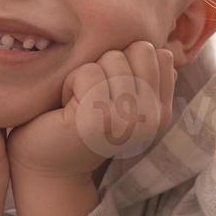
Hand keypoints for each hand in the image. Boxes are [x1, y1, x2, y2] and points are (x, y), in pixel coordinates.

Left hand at [7, 42, 174, 181]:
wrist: (51, 166)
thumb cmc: (82, 121)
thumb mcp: (122, 97)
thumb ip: (144, 76)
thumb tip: (165, 52)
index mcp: (161, 111)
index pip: (159, 54)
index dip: (129, 60)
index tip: (113, 90)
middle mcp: (152, 118)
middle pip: (140, 49)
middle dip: (110, 62)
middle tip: (94, 94)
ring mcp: (129, 120)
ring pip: (113, 58)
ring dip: (87, 74)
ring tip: (81, 102)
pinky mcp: (101, 120)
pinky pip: (88, 72)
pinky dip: (70, 83)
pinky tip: (68, 108)